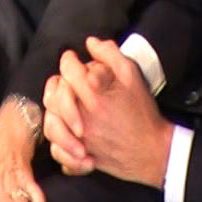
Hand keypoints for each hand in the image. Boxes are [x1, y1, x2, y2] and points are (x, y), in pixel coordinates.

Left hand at [51, 36, 172, 189]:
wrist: (151, 150)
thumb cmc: (142, 112)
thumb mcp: (132, 75)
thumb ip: (110, 54)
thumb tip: (91, 43)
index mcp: (94, 94)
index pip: (68, 69)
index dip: (69, 59)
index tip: (73, 59)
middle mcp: (82, 116)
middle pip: (54, 94)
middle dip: (59, 82)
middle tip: (69, 80)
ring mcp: (79, 139)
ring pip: (50, 121)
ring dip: (55, 108)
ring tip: (65, 102)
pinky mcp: (79, 158)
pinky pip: (56, 149)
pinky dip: (58, 140)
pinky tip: (67, 130)